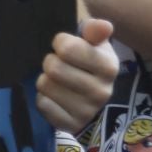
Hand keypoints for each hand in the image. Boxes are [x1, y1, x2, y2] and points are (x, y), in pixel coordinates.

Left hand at [38, 18, 119, 132]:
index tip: (64, 46)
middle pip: (53, 68)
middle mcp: (101, 91)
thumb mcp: (95, 45)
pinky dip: (44, 99)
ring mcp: (86, 111)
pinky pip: (43, 105)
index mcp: (109, 67)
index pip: (68, 48)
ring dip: (45, 80)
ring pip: (45, 86)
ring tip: (57, 81)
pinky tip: (55, 98)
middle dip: (50, 62)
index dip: (60, 43)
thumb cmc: (89, 66)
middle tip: (58, 65)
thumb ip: (94, 31)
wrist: (94, 103)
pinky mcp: (71, 126)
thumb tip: (103, 26)